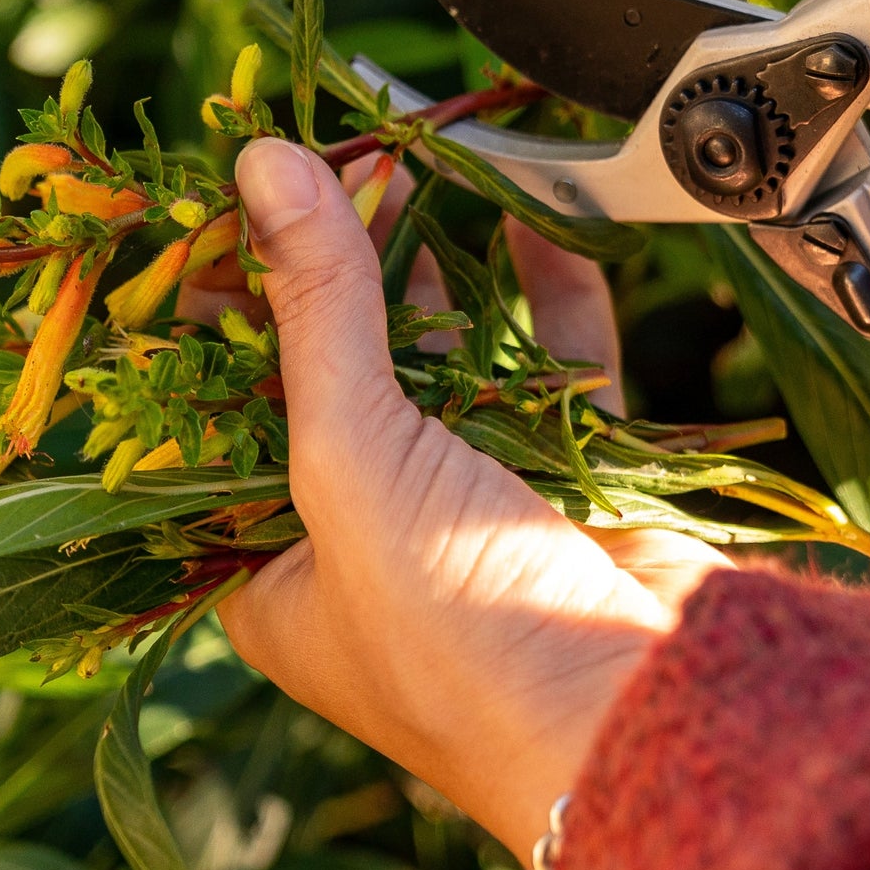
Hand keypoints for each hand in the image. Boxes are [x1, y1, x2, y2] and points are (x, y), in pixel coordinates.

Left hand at [212, 139, 724, 860]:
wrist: (645, 717)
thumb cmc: (463, 639)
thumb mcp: (353, 466)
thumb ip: (321, 310)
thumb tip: (269, 166)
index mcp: (272, 563)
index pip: (224, 400)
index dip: (230, 292)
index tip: (242, 189)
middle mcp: (369, 532)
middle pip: (338, 365)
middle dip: (341, 259)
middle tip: (346, 153)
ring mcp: (477, 502)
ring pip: (447, 354)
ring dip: (441, 264)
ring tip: (426, 161)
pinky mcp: (573, 478)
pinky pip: (551, 364)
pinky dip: (545, 293)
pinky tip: (529, 219)